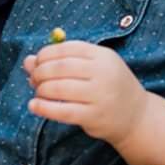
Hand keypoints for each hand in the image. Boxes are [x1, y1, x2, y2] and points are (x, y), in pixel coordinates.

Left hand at [23, 40, 145, 144]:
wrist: (136, 116)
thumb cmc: (108, 87)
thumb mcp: (91, 69)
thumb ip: (61, 62)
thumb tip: (28, 61)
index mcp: (103, 56)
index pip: (67, 48)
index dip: (45, 54)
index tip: (37, 62)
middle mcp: (103, 73)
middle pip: (60, 67)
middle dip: (40, 72)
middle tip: (34, 79)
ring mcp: (100, 95)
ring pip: (58, 88)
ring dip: (41, 89)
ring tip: (37, 92)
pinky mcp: (94, 116)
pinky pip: (62, 111)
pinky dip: (43, 107)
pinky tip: (34, 106)